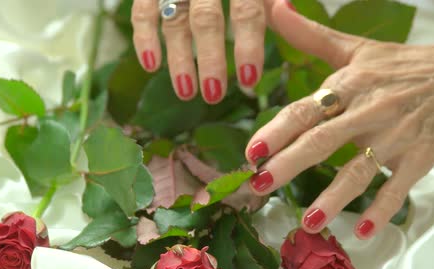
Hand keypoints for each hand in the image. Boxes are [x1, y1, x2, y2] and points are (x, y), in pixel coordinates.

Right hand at [131, 0, 266, 102]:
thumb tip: (291, 13)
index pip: (246, 9)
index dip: (248, 45)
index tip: (248, 80)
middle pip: (207, 17)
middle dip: (210, 59)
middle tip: (214, 95)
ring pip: (175, 18)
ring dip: (179, 58)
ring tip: (186, 92)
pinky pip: (143, 7)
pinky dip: (145, 35)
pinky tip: (150, 65)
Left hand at [247, 1, 433, 238]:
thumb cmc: (401, 65)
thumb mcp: (356, 47)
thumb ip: (310, 35)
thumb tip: (272, 7)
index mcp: (350, 84)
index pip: (307, 108)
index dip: (278, 130)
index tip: (252, 151)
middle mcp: (369, 110)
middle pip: (325, 140)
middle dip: (291, 163)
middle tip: (261, 184)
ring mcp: (395, 137)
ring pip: (360, 170)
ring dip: (334, 197)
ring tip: (308, 221)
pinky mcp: (419, 158)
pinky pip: (398, 188)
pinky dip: (382, 210)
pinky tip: (363, 233)